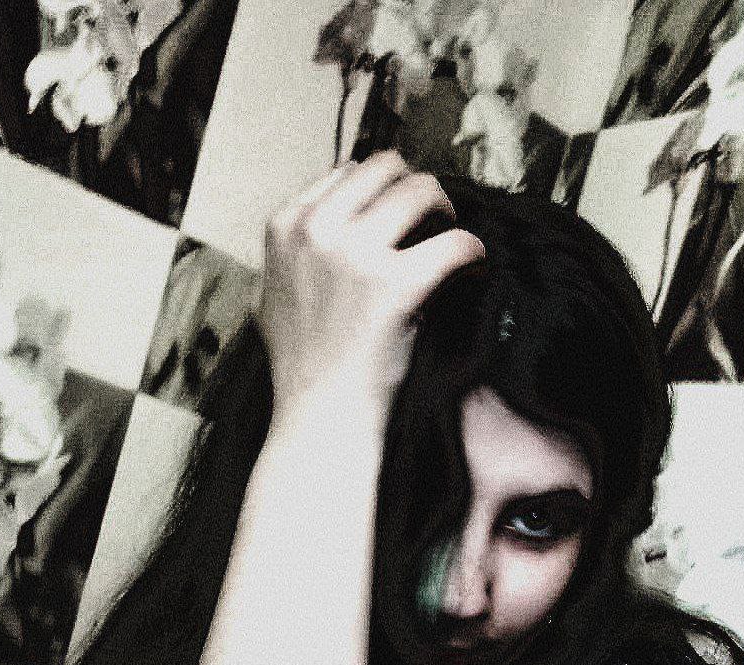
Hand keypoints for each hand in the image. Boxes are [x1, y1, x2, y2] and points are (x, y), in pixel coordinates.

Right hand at [258, 151, 485, 445]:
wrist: (318, 416)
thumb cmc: (301, 367)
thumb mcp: (271, 297)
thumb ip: (292, 255)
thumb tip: (319, 228)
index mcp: (284, 227)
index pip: (346, 173)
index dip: (380, 190)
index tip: (398, 216)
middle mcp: (316, 231)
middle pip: (386, 169)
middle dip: (414, 189)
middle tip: (432, 220)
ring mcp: (354, 255)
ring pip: (421, 191)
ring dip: (445, 212)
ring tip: (451, 239)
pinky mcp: (395, 285)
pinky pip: (454, 243)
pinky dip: (471, 251)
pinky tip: (472, 267)